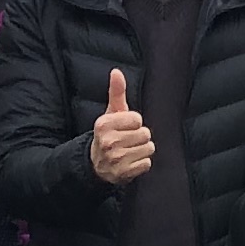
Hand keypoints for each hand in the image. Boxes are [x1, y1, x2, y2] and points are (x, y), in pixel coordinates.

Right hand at [89, 68, 154, 185]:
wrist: (96, 164)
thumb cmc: (108, 134)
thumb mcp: (111, 113)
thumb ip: (116, 92)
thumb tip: (116, 71)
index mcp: (103, 124)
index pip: (137, 119)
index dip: (134, 123)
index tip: (124, 127)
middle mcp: (108, 142)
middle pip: (145, 134)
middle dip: (140, 137)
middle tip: (127, 140)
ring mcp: (115, 159)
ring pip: (148, 148)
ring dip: (142, 150)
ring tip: (129, 151)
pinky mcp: (123, 174)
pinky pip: (147, 164)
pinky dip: (142, 164)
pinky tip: (130, 162)